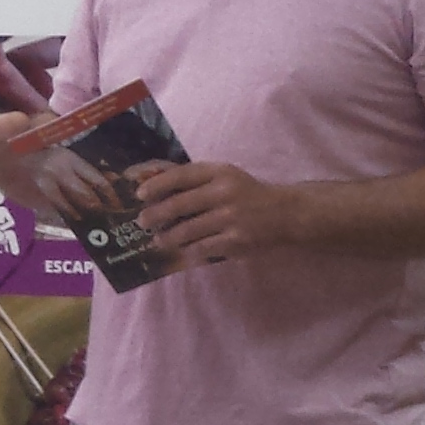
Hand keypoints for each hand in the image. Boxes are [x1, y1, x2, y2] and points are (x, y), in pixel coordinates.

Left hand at [125, 158, 315, 267]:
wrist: (285, 213)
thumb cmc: (247, 193)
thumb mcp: (225, 176)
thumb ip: (195, 179)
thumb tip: (153, 185)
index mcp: (220, 173)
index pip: (181, 175)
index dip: (157, 185)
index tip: (139, 195)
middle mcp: (224, 193)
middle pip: (179, 205)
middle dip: (156, 215)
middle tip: (143, 222)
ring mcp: (230, 218)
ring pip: (187, 231)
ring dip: (168, 237)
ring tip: (159, 240)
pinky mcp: (235, 241)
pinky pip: (202, 248)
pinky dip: (188, 250)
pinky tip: (181, 251)